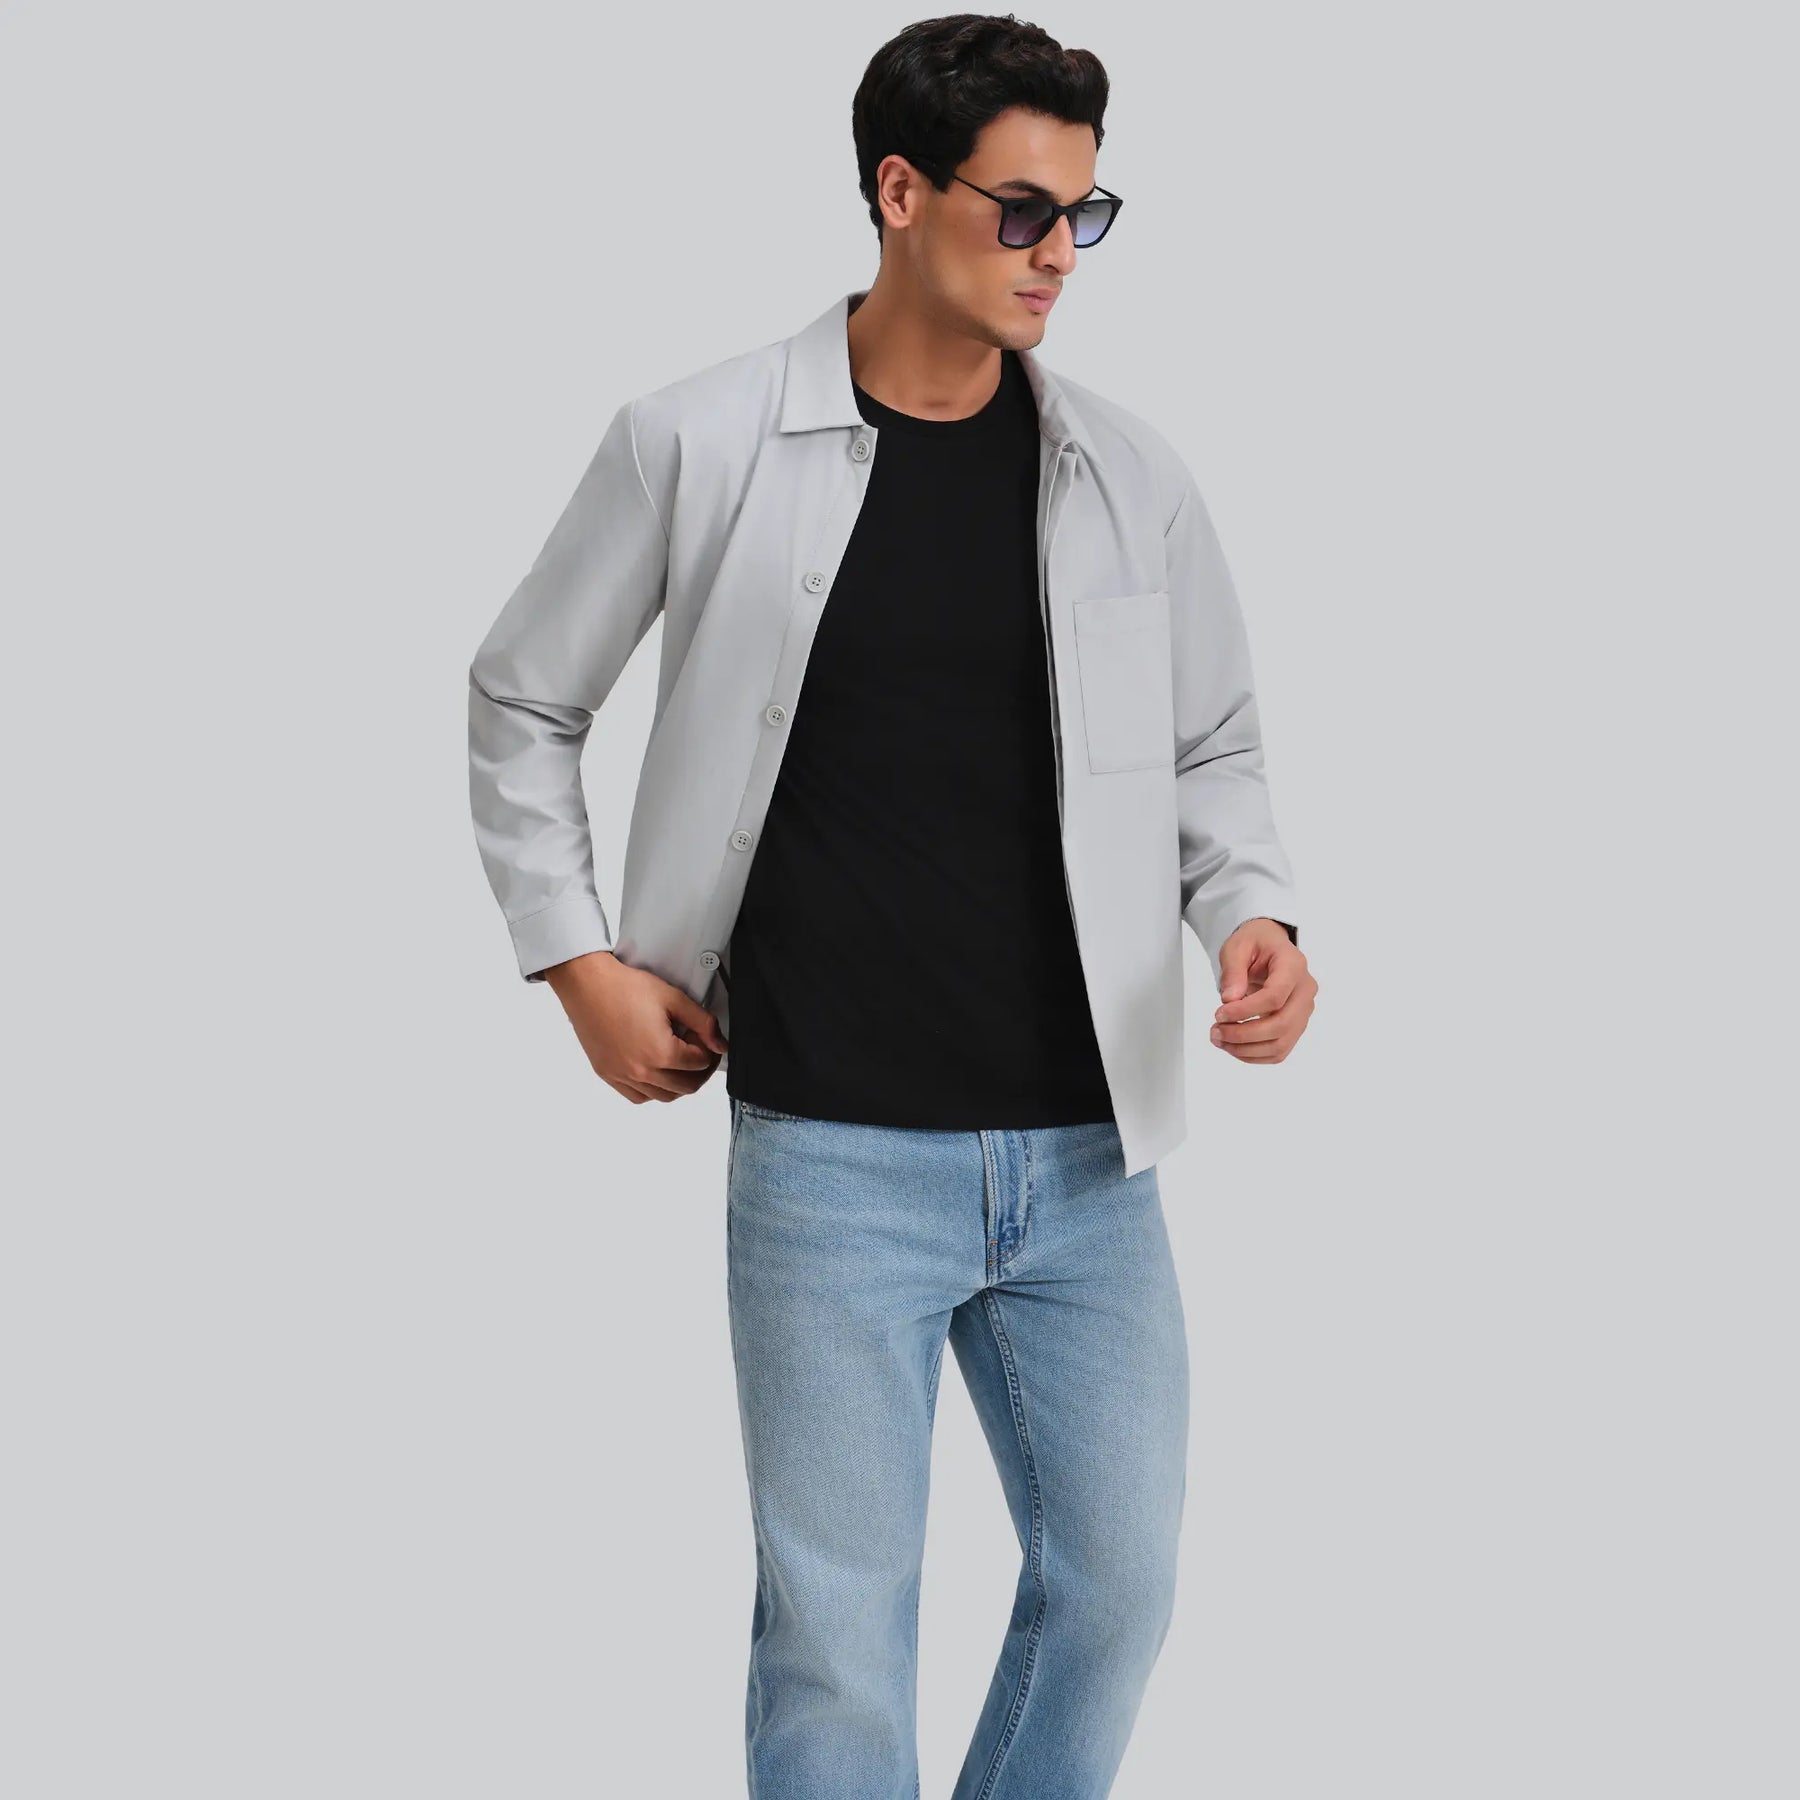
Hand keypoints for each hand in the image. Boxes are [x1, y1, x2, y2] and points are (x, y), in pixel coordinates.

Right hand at [542, 950, 728, 1103]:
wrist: (587, 984)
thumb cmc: (624, 987)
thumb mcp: (674, 998)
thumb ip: (703, 1022)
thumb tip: (720, 1043)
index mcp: (661, 1053)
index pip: (700, 1063)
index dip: (708, 1048)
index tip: (705, 1037)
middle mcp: (641, 1071)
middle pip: (686, 1087)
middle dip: (700, 1071)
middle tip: (700, 1052)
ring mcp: (622, 1076)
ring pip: (664, 1097)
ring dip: (678, 1084)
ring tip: (679, 1063)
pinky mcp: (607, 1074)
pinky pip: (638, 1097)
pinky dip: (652, 1090)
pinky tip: (656, 1072)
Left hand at [1210, 918, 1316, 1063]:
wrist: (1268, 948)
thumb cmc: (1255, 944)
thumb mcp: (1236, 946)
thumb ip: (1233, 971)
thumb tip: (1230, 999)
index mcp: (1293, 965)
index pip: (1275, 996)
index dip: (1245, 1011)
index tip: (1220, 1013)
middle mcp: (1305, 990)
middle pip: (1281, 1025)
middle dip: (1243, 1034)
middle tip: (1216, 1031)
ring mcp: (1303, 1011)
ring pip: (1280, 1044)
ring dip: (1246, 1049)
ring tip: (1219, 1039)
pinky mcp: (1296, 1026)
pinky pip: (1279, 1051)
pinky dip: (1253, 1055)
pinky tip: (1233, 1046)